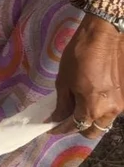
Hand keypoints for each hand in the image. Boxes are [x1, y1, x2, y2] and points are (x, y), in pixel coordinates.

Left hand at [51, 13, 123, 138]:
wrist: (105, 35)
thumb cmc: (79, 56)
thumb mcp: (63, 81)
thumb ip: (62, 104)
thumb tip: (57, 118)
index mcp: (93, 108)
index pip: (75, 126)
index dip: (60, 129)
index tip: (50, 127)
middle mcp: (111, 111)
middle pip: (94, 131)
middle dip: (79, 128)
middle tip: (65, 119)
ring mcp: (122, 103)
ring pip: (105, 121)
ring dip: (91, 120)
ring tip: (77, 109)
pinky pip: (112, 108)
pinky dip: (100, 109)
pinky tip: (90, 99)